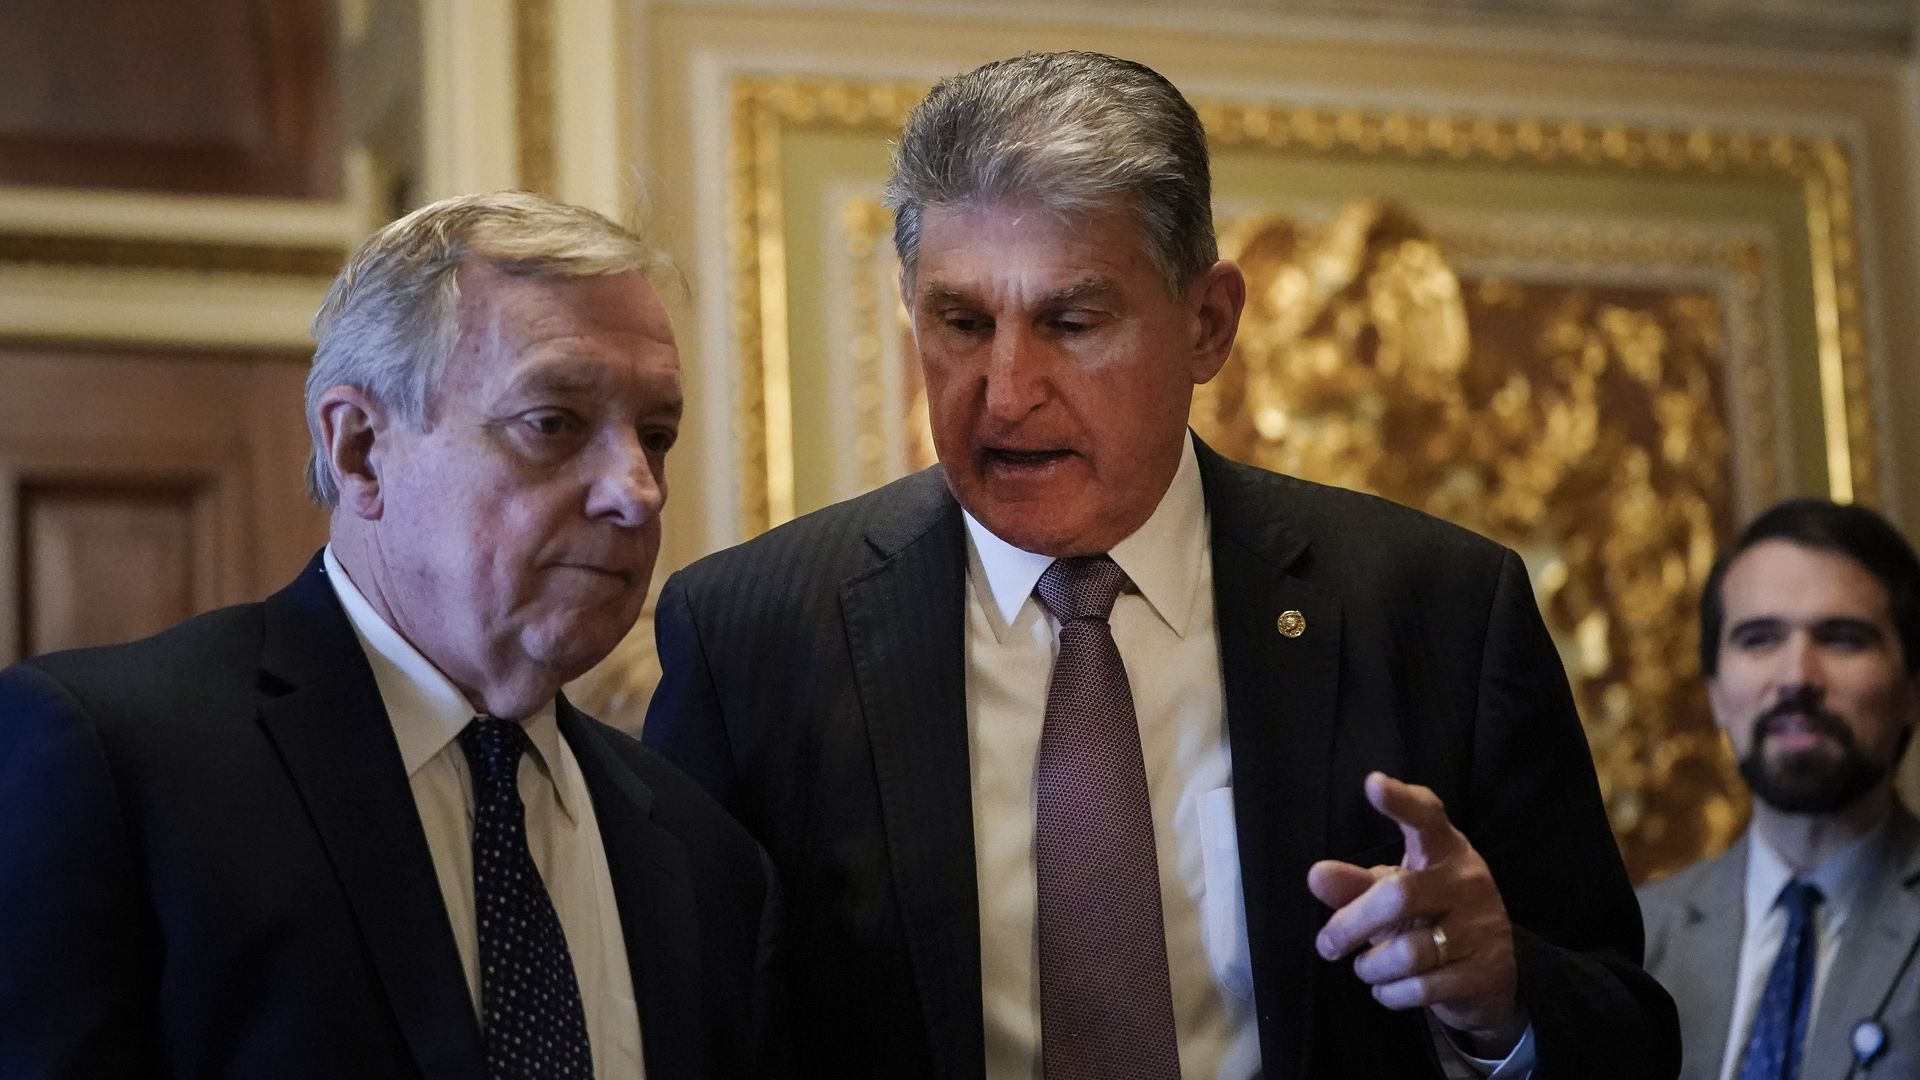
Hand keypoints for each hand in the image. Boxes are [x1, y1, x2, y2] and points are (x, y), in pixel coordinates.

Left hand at [1307, 772, 1525, 1056]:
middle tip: (1326, 945)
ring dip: (1371, 967)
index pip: (1426, 817)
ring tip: (1365, 968)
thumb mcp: (1394, 894)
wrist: (1492, 974)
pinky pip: (1422, 988)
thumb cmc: (1431, 917)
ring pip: (1407, 952)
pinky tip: (1387, 988)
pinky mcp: (1485, 972)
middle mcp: (1468, 881)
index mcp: (1445, 850)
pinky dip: (1391, 993)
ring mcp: (1481, 927)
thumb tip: (1316, 876)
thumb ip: (1355, 885)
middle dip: (1351, 924)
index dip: (1401, 802)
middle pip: (1399, 895)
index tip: (1373, 784)